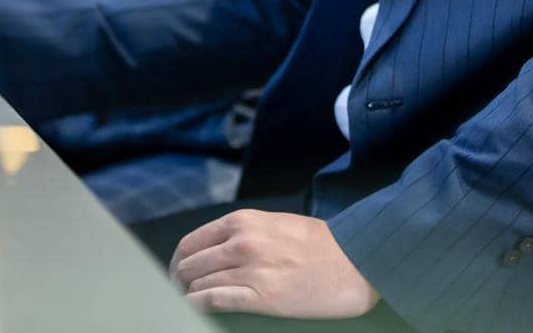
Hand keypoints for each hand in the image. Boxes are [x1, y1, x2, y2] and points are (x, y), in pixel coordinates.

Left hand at [170, 209, 379, 318]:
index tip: (177, 273)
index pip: (192, 242)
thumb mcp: (276, 224)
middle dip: (178, 281)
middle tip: (177, 293)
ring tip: (186, 304)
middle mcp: (241, 242)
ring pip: (198, 283)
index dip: (179, 261)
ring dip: (187, 296)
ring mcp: (250, 269)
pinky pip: (214, 301)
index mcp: (243, 222)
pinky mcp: (261, 296)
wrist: (355, 262)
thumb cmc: (322, 244)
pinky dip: (198, 306)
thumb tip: (218, 248)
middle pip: (189, 264)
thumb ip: (245, 232)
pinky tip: (195, 311)